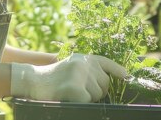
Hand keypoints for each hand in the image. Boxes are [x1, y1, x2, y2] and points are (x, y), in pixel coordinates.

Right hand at [10, 53, 126, 102]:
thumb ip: (90, 69)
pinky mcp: (74, 89)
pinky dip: (81, 103)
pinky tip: (69, 97)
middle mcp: (84, 63)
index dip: (119, 71)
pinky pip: (88, 102)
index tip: (127, 77)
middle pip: (105, 84)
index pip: (108, 63)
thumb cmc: (55, 77)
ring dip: (87, 98)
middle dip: (96, 91)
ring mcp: (79, 75)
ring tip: (70, 92)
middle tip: (77, 88)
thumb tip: (112, 79)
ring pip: (97, 95)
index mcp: (85, 57)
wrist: (33, 81)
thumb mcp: (73, 66)